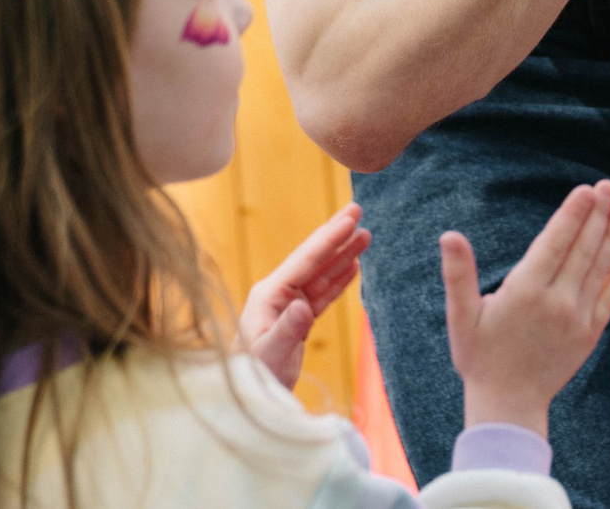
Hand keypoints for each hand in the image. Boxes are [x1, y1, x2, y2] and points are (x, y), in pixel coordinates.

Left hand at [242, 203, 368, 391]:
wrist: (245, 399)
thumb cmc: (252, 378)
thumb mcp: (269, 355)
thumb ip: (286, 330)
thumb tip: (303, 306)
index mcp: (270, 295)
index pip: (305, 260)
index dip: (329, 238)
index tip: (351, 218)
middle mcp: (278, 295)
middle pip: (313, 259)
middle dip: (336, 235)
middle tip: (358, 210)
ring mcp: (287, 306)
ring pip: (321, 274)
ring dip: (342, 255)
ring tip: (364, 236)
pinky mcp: (296, 321)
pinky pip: (322, 294)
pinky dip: (338, 280)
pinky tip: (352, 266)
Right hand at [441, 181, 609, 439]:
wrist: (508, 407)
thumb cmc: (479, 358)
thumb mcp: (461, 317)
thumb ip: (458, 274)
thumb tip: (449, 235)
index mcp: (525, 292)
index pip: (555, 243)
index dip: (572, 214)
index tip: (587, 190)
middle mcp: (556, 302)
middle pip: (582, 250)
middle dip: (597, 215)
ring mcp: (577, 320)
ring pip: (599, 269)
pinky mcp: (590, 335)